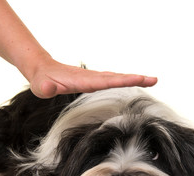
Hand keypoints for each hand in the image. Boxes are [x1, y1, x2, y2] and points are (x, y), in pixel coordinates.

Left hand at [27, 55, 157, 98]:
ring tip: (151, 80)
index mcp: (82, 81)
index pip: (105, 81)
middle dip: (135, 79)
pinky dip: (125, 79)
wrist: (43, 70)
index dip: (122, 81)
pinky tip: (133, 81)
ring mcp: (93, 78)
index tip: (137, 79)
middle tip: (154, 80)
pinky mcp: (93, 80)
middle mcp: (91, 77)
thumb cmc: (43, 80)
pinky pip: (112, 79)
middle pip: (117, 77)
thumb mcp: (40, 86)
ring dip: (134, 78)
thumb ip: (45, 87)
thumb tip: (48, 88)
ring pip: (117, 77)